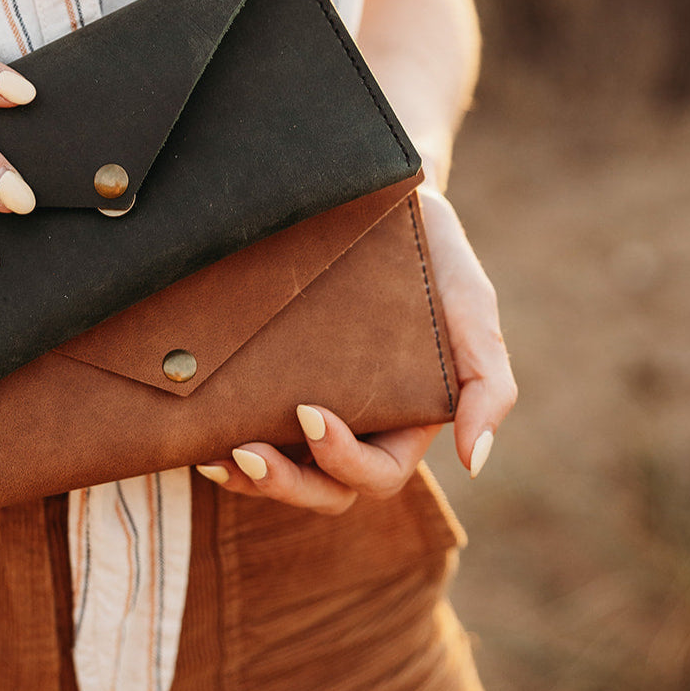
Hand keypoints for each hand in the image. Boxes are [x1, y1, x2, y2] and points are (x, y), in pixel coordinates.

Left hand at [195, 188, 516, 509]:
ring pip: (283, 472)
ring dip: (250, 478)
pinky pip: (248, 431)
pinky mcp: (271, 383)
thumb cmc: (432, 258)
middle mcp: (355, 424)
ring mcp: (308, 407)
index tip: (309, 411)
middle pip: (324, 489)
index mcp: (404, 422)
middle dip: (287, 484)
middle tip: (248, 453)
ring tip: (217, 456)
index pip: (376, 474)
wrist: (375, 201)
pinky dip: (224, 444)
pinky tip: (202, 438)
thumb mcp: (472, 310)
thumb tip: (475, 461)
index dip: (343, 462)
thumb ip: (487, 384)